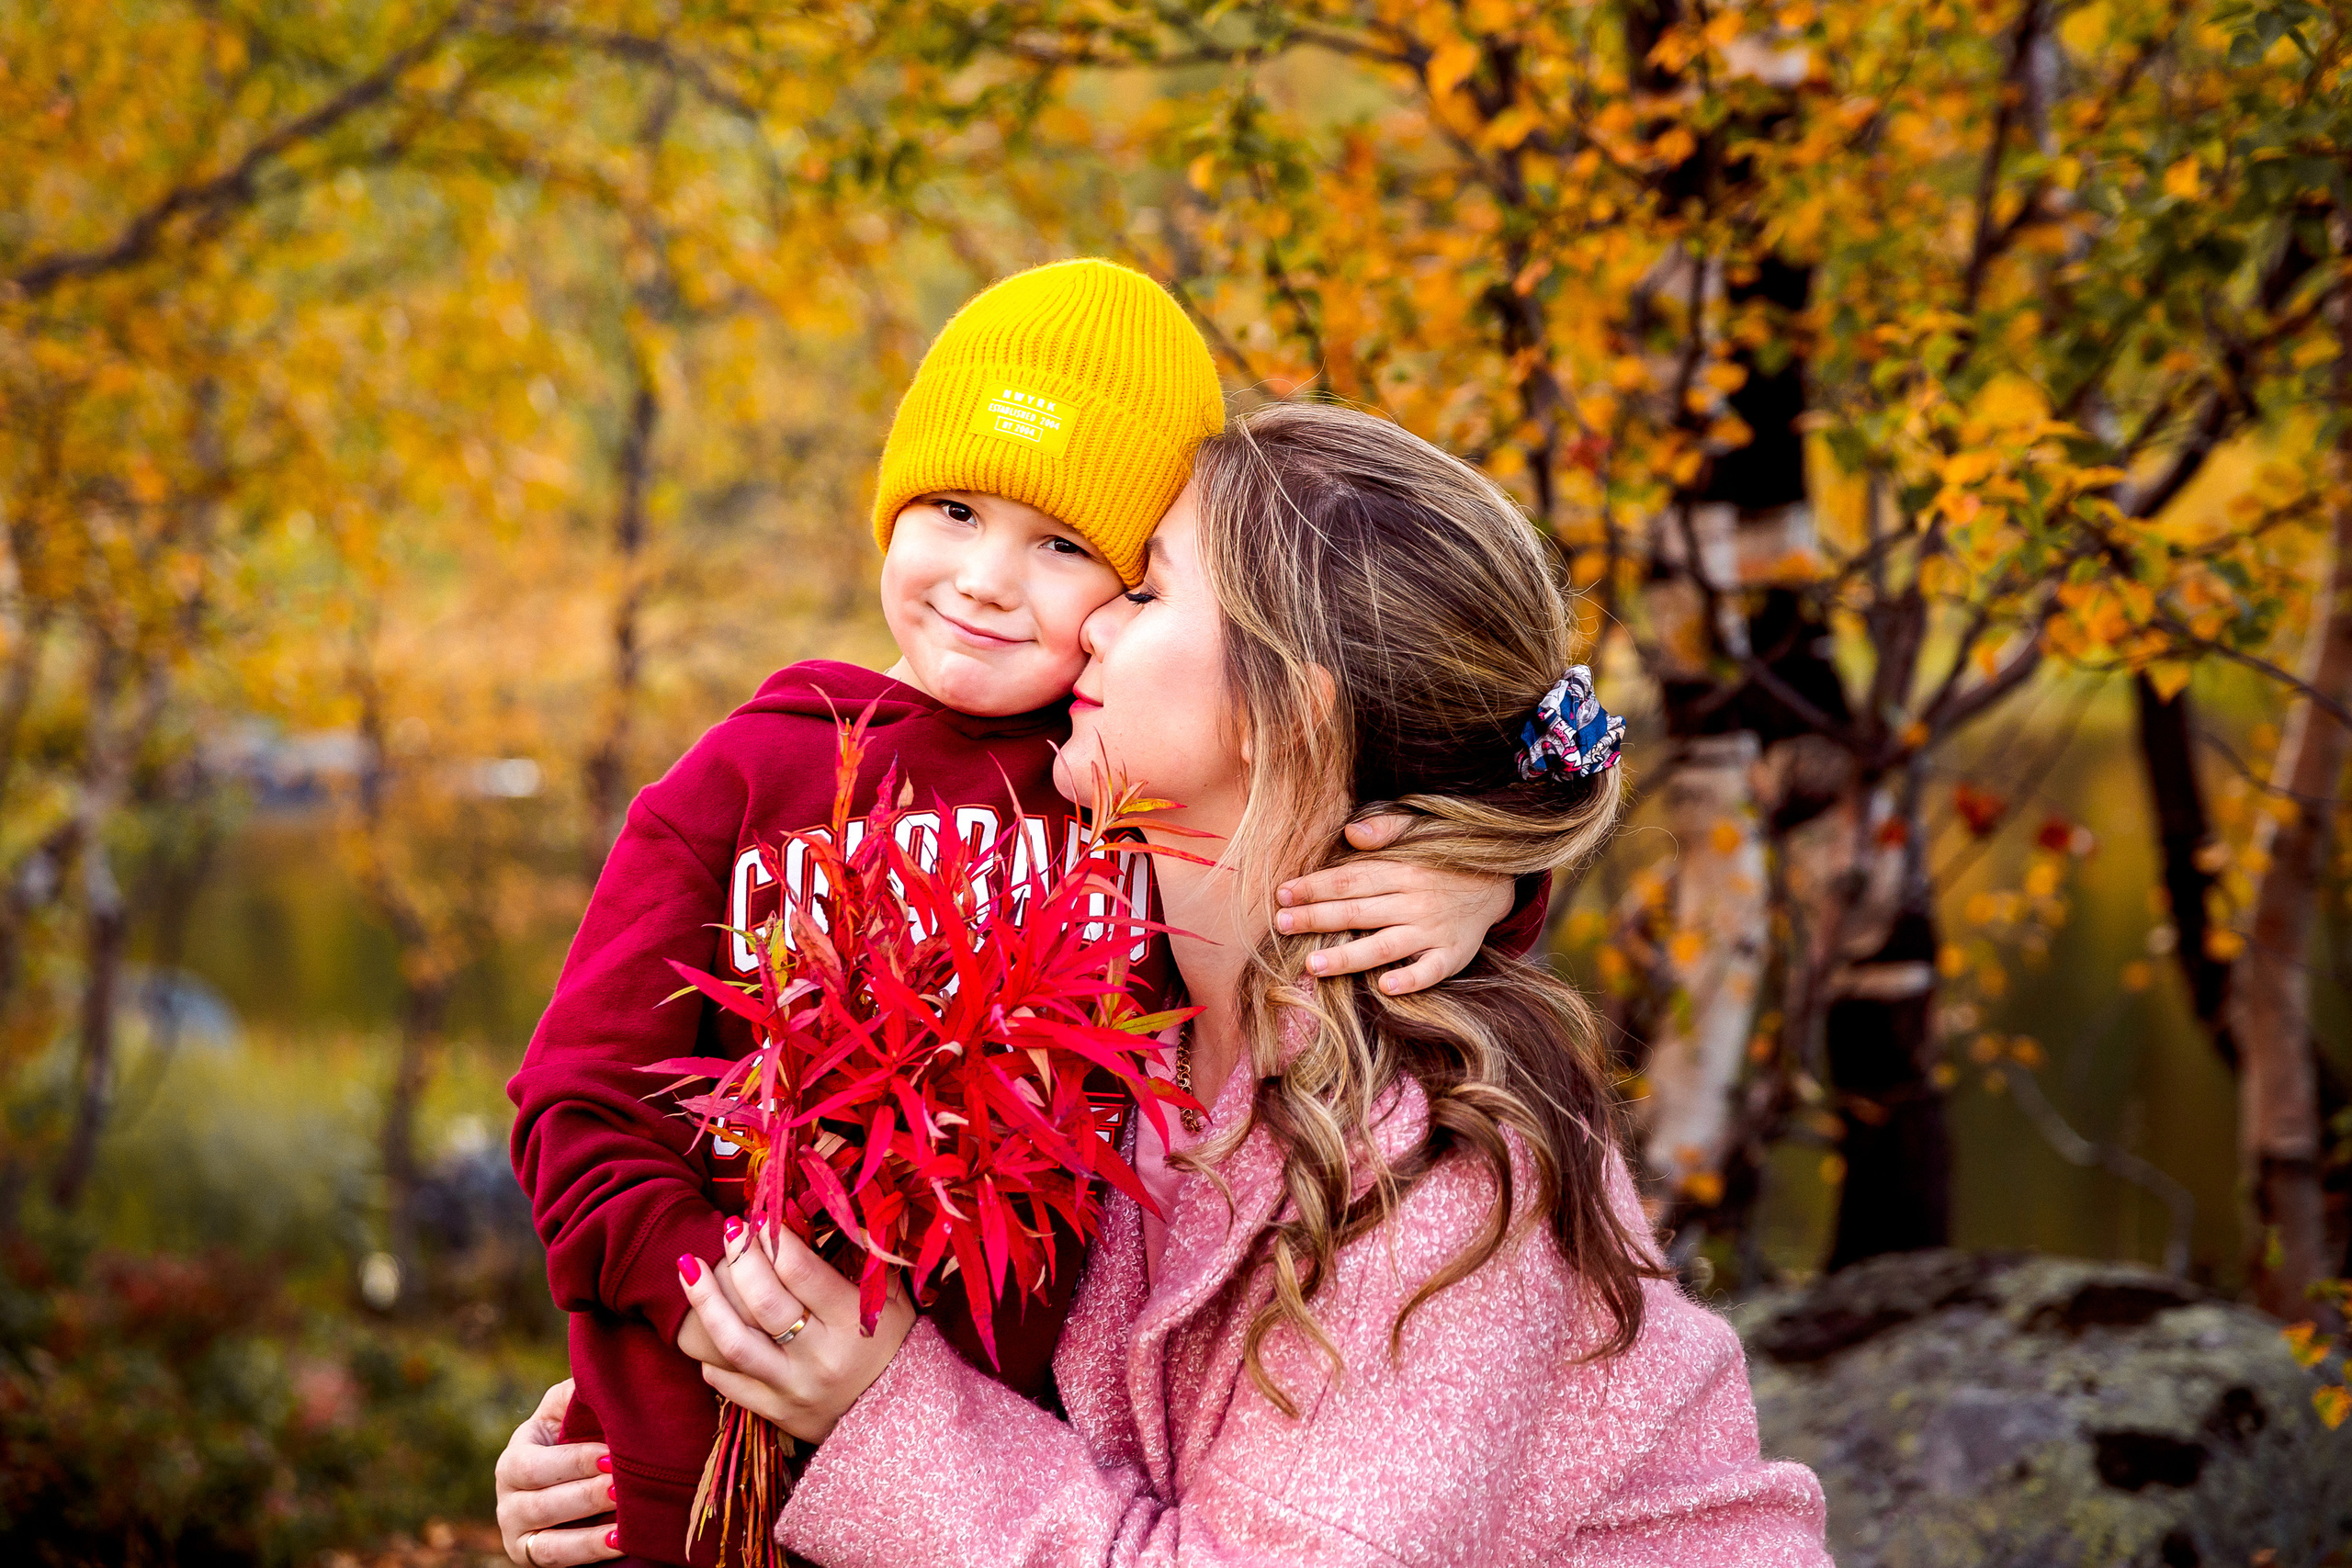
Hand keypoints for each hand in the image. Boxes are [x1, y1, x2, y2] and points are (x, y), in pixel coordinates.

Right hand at [494, 1379, 619, 1566]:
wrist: (578, 1476)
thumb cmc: (577, 1433)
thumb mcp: (569, 1409)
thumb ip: (576, 1394)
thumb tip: (596, 1373)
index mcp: (516, 1455)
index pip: (534, 1465)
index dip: (573, 1462)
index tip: (612, 1456)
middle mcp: (508, 1495)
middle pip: (543, 1503)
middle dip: (585, 1496)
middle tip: (621, 1487)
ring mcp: (517, 1530)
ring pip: (550, 1539)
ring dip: (590, 1532)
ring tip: (626, 1522)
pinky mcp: (531, 1556)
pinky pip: (558, 1560)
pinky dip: (589, 1552)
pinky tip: (621, 1542)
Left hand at [677, 1219, 915, 1443]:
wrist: (904, 1423)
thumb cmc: (898, 1347)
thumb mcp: (893, 1300)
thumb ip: (864, 1260)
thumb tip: (831, 1212)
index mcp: (852, 1323)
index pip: (800, 1271)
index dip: (774, 1238)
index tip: (760, 1216)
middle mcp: (819, 1358)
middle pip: (763, 1302)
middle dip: (739, 1258)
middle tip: (728, 1228)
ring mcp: (793, 1389)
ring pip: (734, 1343)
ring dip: (705, 1301)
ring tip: (687, 1265)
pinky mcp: (776, 1413)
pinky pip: (729, 1383)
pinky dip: (710, 1353)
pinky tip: (705, 1324)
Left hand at [1274, 814, 1514, 995]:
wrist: (1499, 880)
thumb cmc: (1446, 855)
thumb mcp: (1421, 827)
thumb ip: (1386, 827)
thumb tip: (1351, 833)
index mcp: (1403, 869)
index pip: (1350, 879)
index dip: (1315, 886)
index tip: (1282, 893)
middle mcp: (1415, 900)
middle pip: (1358, 911)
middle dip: (1316, 918)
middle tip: (1281, 924)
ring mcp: (1434, 930)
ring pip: (1385, 945)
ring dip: (1348, 956)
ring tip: (1312, 964)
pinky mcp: (1453, 954)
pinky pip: (1431, 970)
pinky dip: (1410, 979)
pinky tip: (1384, 986)